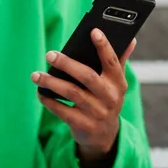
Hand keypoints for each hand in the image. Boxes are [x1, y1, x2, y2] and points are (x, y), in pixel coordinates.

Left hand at [31, 29, 135, 162]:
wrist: (105, 135)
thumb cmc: (106, 100)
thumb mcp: (116, 84)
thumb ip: (119, 61)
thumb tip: (131, 40)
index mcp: (118, 83)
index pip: (112, 61)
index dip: (104, 46)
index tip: (94, 31)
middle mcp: (110, 97)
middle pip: (87, 76)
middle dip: (67, 64)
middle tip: (50, 54)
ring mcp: (97, 113)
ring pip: (71, 93)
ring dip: (51, 83)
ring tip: (36, 75)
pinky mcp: (84, 125)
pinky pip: (63, 111)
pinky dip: (49, 101)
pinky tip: (40, 93)